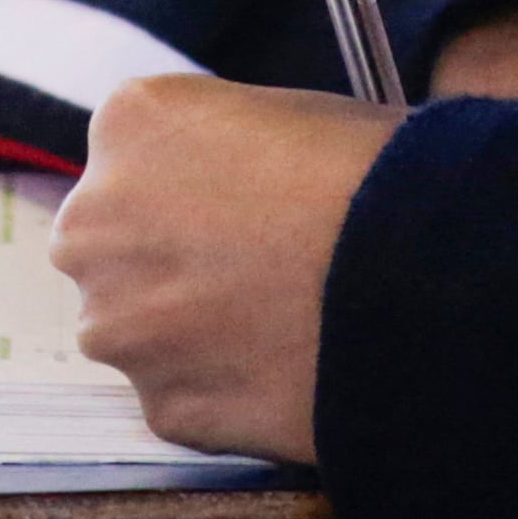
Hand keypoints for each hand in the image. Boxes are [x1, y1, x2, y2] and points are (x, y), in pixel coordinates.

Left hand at [48, 75, 401, 463]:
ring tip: (279, 325)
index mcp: (130, 124)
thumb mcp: (290, 112)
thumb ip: (222, 143)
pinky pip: (182, 395)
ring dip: (188, 329)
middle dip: (170, 257)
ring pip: (139, 327)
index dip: (196, 182)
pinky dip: (224, 390)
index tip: (244, 200)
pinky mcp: (161, 406)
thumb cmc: (377, 178)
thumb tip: (225, 179)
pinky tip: (285, 371)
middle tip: (254, 270)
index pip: (137, 154)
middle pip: (117, 243)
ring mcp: (119, 325)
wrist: (423, 283)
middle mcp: (94, 225)